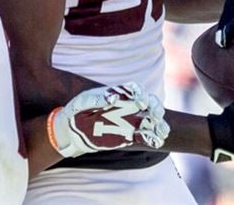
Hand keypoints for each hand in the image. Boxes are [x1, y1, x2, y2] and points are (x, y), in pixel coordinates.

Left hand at [48, 82, 169, 157]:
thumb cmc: (77, 110)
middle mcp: (128, 106)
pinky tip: (157, 142)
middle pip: (150, 103)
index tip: (140, 101)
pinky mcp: (128, 136)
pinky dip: (152, 139)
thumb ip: (98, 99)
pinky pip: (144, 136)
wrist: (71, 131)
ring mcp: (129, 121)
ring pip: (151, 120)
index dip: (140, 94)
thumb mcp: (84, 101)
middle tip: (155, 115)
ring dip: (159, 125)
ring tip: (162, 132)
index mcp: (119, 94)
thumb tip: (113, 97)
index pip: (135, 90)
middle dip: (156, 107)